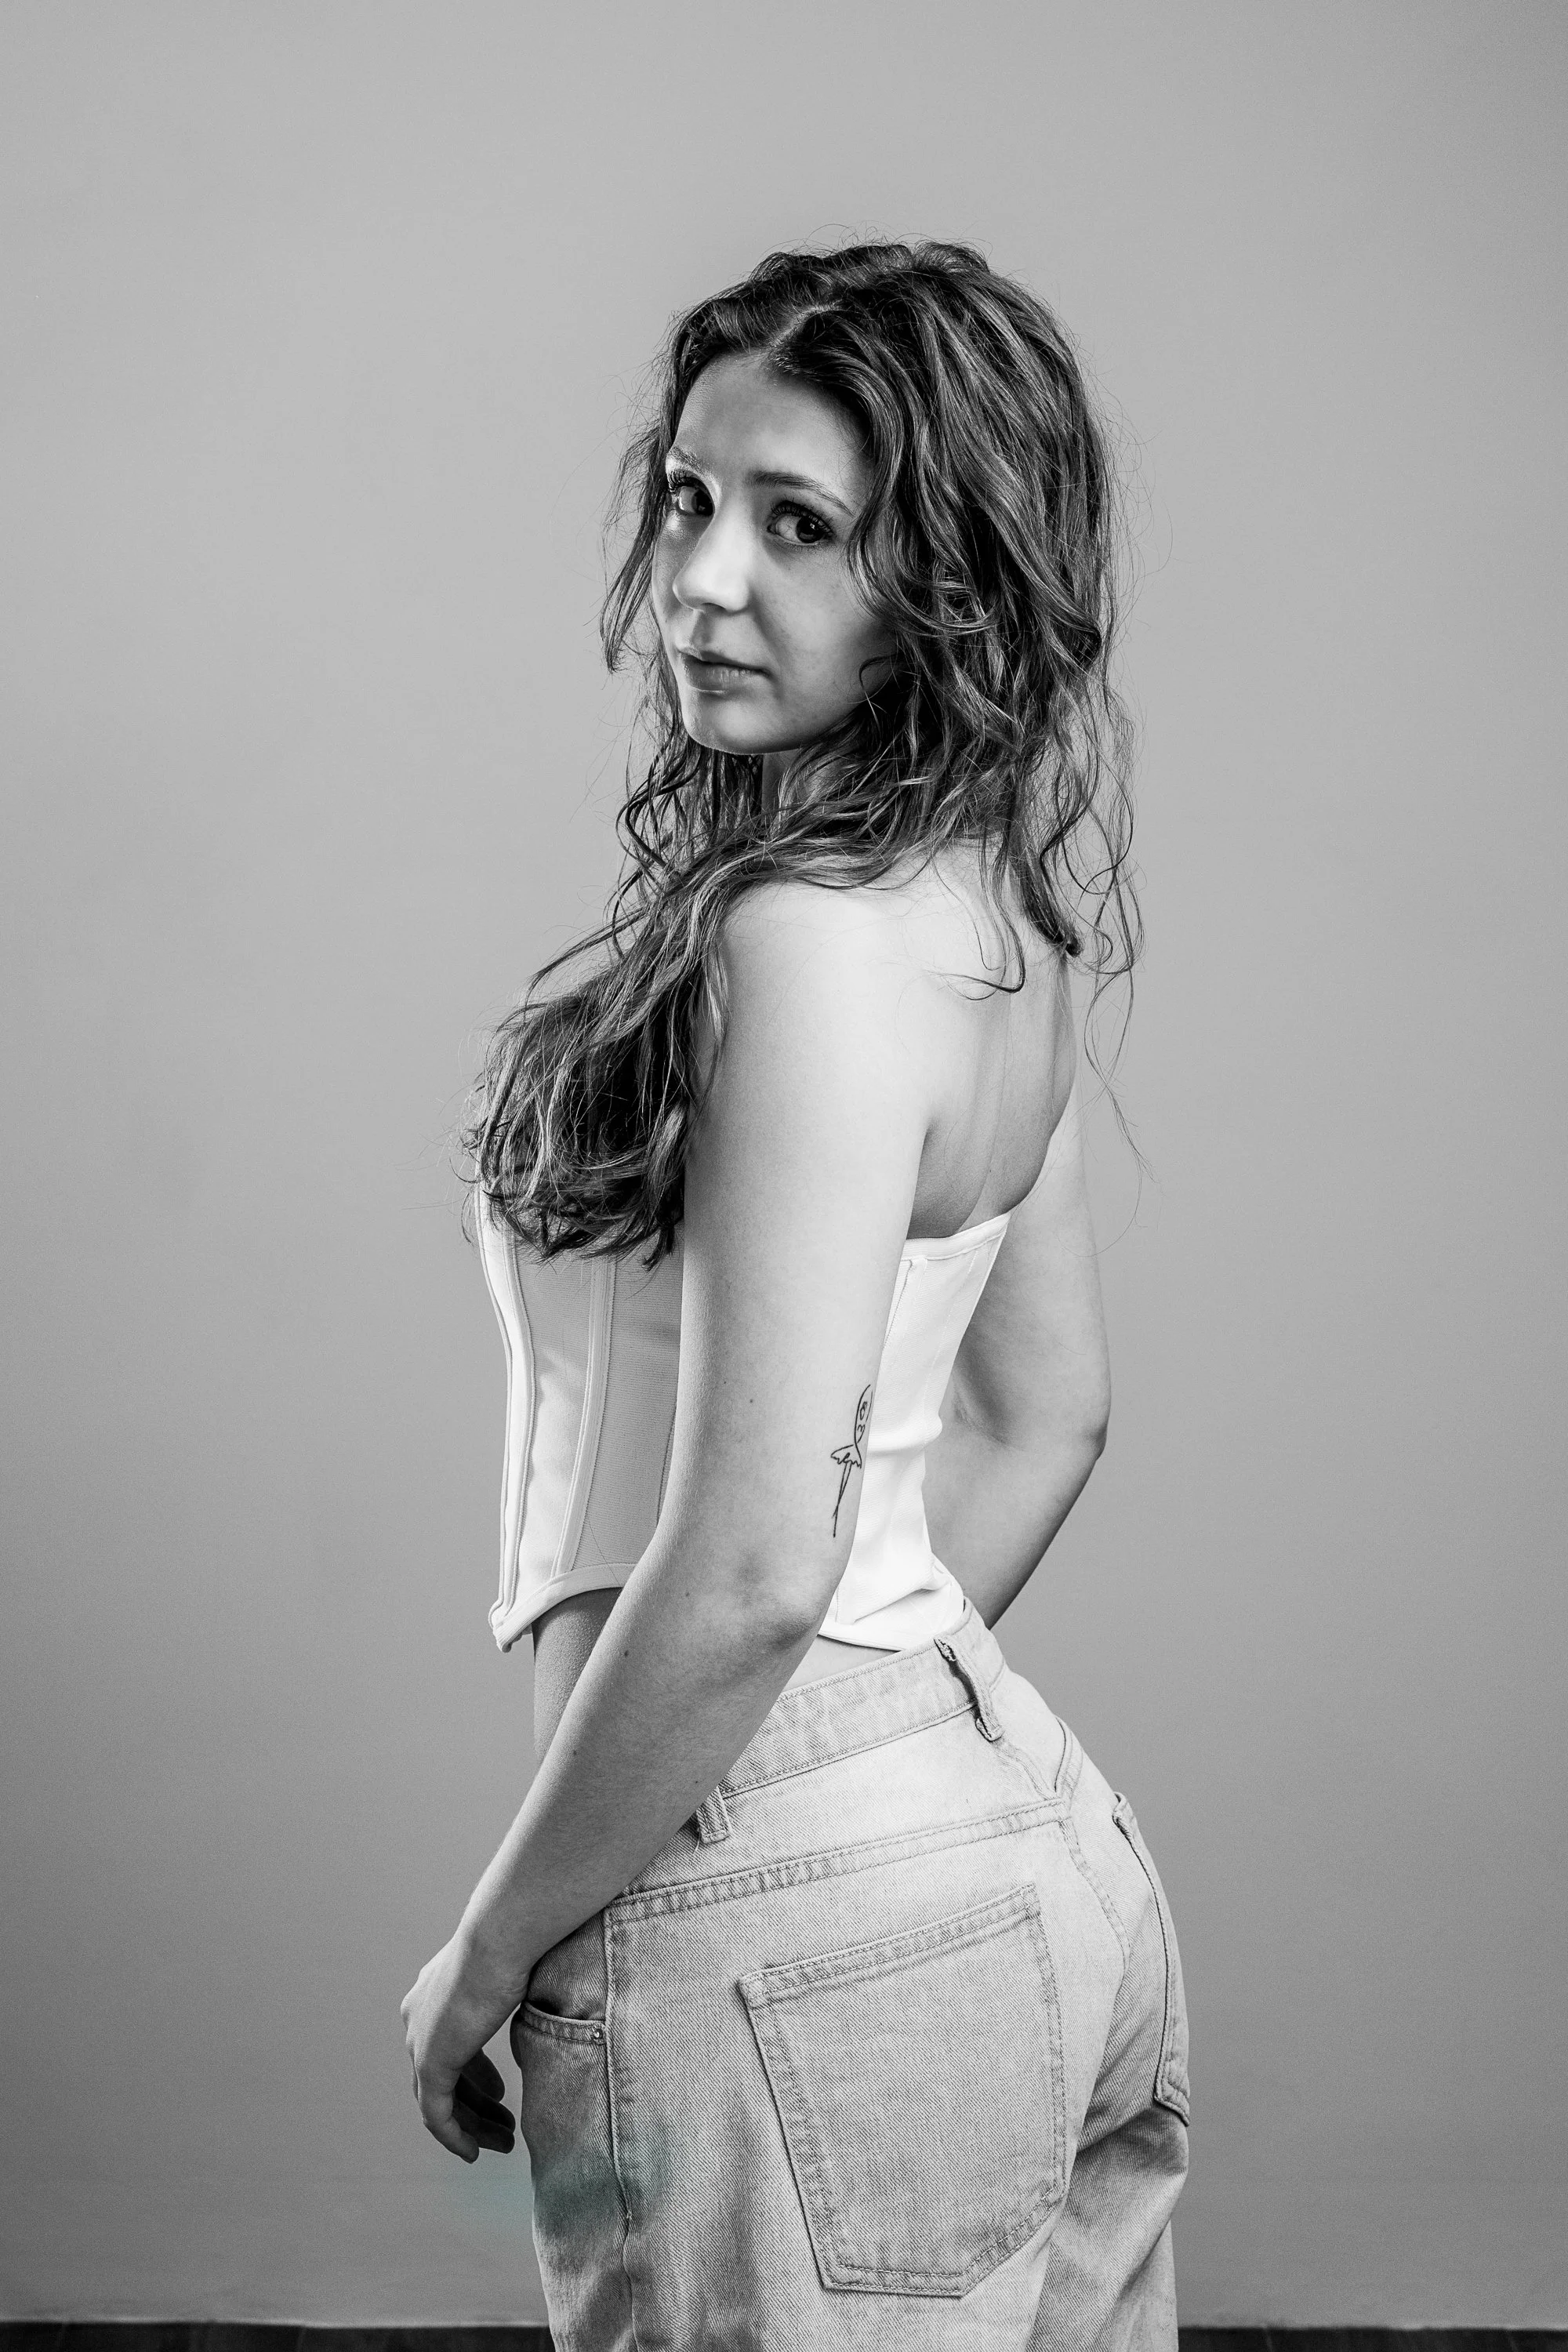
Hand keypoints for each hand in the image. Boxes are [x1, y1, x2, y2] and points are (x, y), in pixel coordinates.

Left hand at [401, 1925, 528, 2161]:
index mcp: (434, 1990)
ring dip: (472, 2125)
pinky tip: (474, 2153)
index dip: (476, 2075)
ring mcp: (420, 2040)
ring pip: (439, 2100)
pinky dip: (454, 2137)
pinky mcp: (430, 2062)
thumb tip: (556, 2004)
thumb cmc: (521, 1941)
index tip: (501, 2096)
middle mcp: (418, 2014)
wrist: (502, 1936)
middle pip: (443, 2075)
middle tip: (505, 2125)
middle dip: (475, 2104)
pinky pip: (436, 2115)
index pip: (450, 2044)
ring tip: (503, 2143)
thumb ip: (520, 1996)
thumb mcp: (517, 1972)